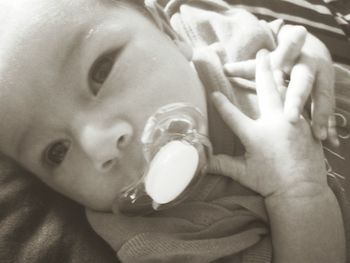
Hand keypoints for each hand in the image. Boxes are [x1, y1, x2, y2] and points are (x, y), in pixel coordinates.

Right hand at [209, 50, 326, 196]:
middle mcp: (274, 123)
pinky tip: (294, 87)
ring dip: (280, 76)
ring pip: (286, 93)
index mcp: (256, 135)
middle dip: (261, 70)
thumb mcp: (243, 173)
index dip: (221, 103)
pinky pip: (299, 104)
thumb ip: (221, 164)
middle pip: (266, 91)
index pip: (233, 115)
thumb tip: (200, 164)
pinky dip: (294, 93)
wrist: (302, 190)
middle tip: (262, 52)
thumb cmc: (270, 182)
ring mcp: (293, 122)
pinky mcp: (306, 126)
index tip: (214, 91)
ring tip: (278, 62)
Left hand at [224, 24, 337, 145]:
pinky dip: (330, 126)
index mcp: (293, 55)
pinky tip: (331, 143)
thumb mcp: (268, 60)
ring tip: (318, 136)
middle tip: (290, 118)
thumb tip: (224, 70)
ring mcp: (323, 81)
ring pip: (322, 99)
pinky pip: (332, 111)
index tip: (274, 72)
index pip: (286, 57)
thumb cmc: (283, 57)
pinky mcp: (329, 94)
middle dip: (297, 99)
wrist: (311, 49)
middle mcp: (310, 67)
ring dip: (320, 117)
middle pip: (303, 82)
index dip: (278, 68)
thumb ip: (247, 67)